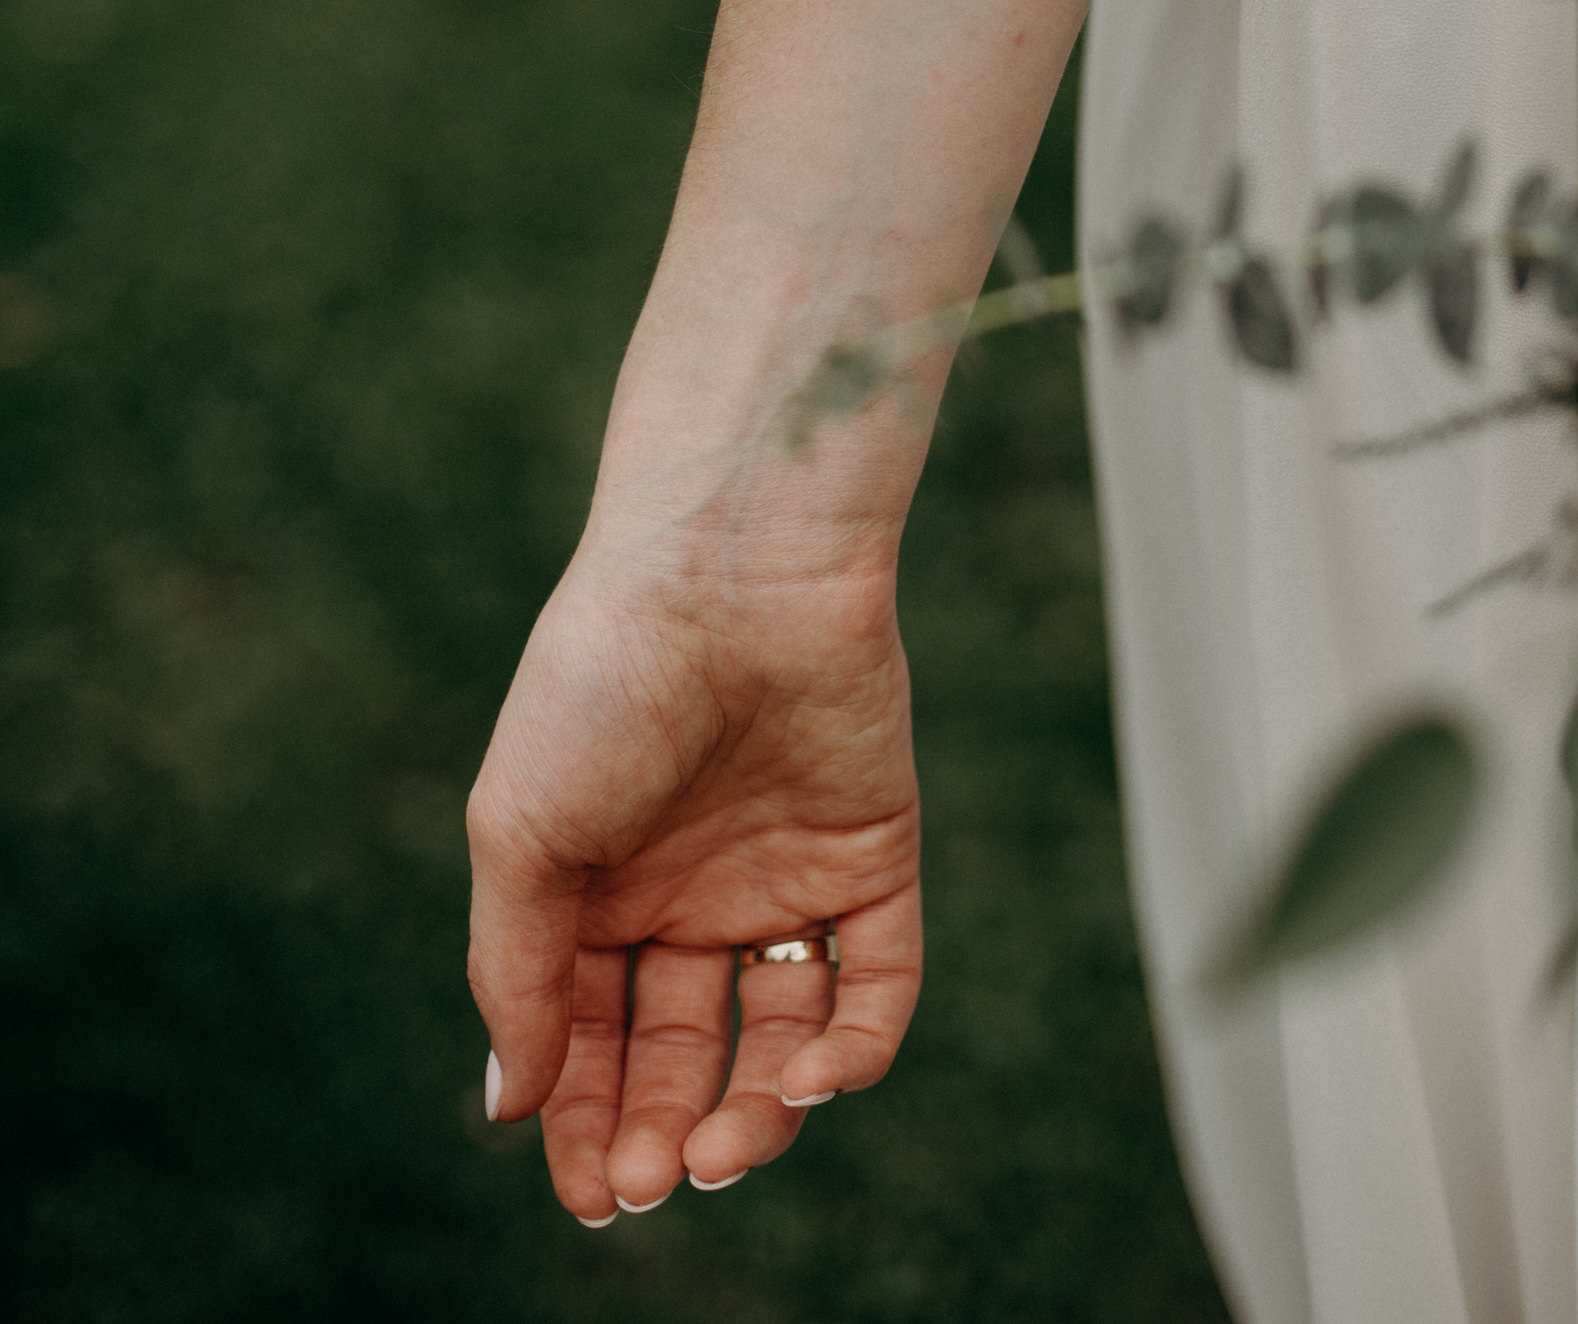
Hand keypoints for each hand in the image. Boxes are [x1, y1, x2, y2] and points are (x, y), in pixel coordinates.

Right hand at [466, 539, 920, 1219]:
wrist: (724, 574)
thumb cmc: (602, 686)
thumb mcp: (520, 835)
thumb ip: (517, 975)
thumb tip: (511, 1107)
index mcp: (597, 891)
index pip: (589, 1042)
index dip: (585, 1125)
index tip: (591, 1195)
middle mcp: (690, 893)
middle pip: (680, 1054)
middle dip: (663, 1130)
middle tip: (654, 1181)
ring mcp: (784, 877)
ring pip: (780, 1038)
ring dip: (756, 1113)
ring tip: (722, 1148)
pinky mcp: (872, 857)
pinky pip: (877, 983)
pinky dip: (852, 1050)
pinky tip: (807, 1079)